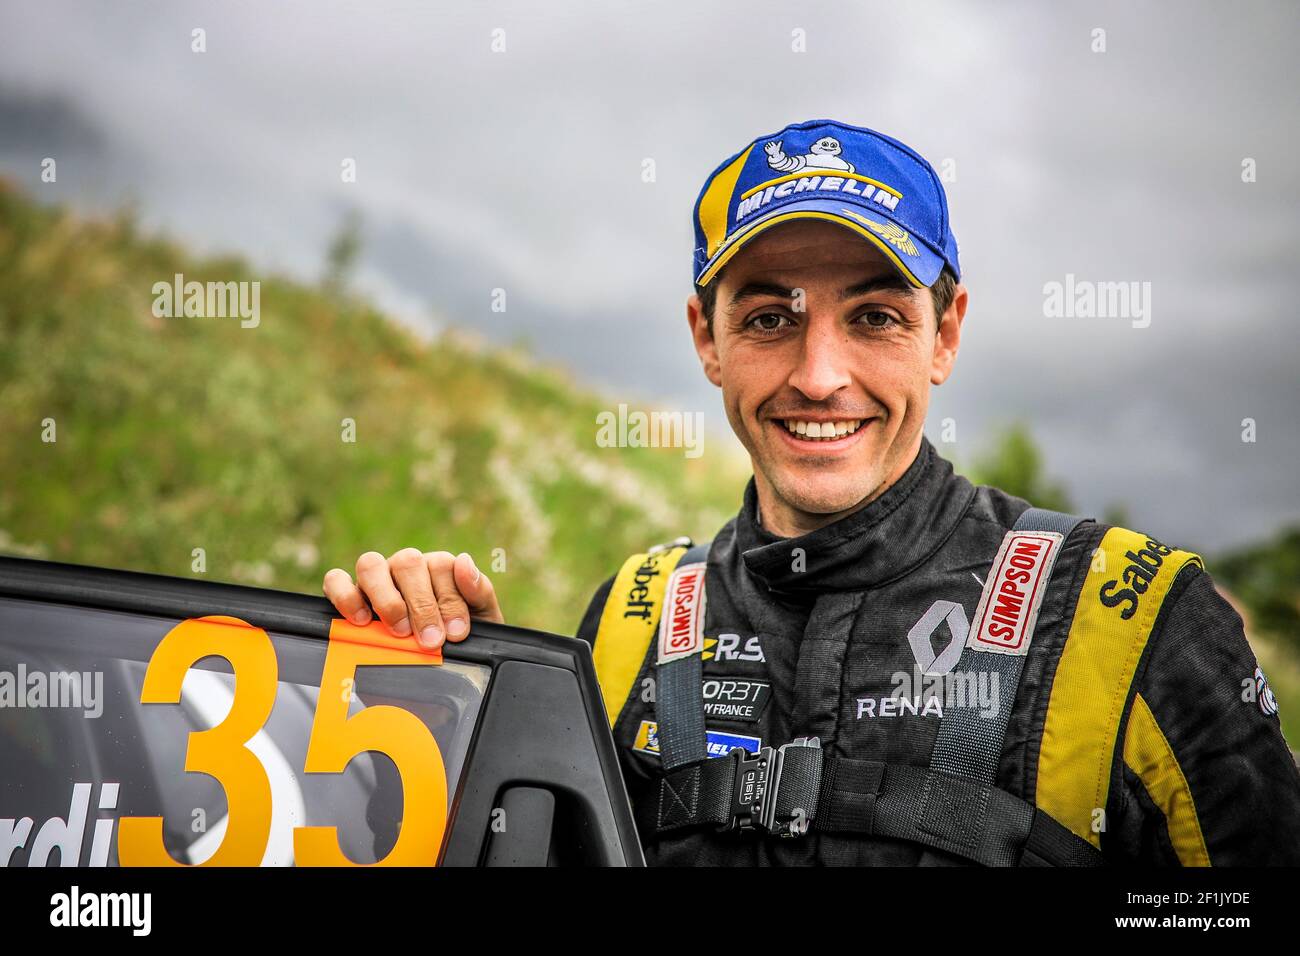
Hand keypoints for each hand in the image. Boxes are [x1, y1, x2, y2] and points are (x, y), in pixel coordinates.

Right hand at [322, 549, 503, 649]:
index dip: (449, 600)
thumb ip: (478, 591)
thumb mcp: (481, 618)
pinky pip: (336, 581)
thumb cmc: (458, 638)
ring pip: (370, 564)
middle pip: (407, 562)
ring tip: (398, 631)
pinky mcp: (350, 596)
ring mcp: (377, 580)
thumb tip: (464, 562)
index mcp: (439, 568)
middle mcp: (406, 568)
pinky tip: (362, 621)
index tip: (456, 633)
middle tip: (430, 640)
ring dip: (386, 598)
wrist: (443, 669)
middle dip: (421, 605)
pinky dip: (345, 596)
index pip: (442, 565)